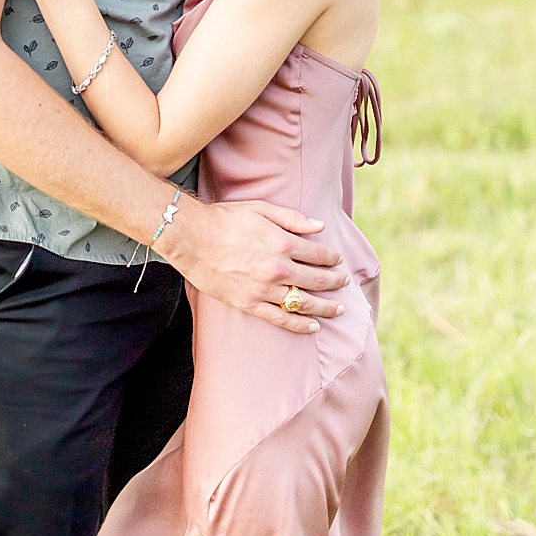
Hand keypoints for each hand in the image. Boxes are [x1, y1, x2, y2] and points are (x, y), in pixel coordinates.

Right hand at [158, 197, 352, 333]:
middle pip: (317, 280)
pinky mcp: (248, 304)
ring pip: (303, 303)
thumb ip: (294, 218)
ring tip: (339, 308)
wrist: (191, 238)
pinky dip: (299, 324)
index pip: (319, 254)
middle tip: (345, 283)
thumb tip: (320, 227)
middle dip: (336, 282)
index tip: (339, 260)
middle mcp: (277, 268)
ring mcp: (262, 289)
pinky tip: (314, 326)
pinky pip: (280, 318)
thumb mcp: (262, 209)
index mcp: (282, 243)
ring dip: (325, 307)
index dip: (333, 258)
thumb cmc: (225, 220)